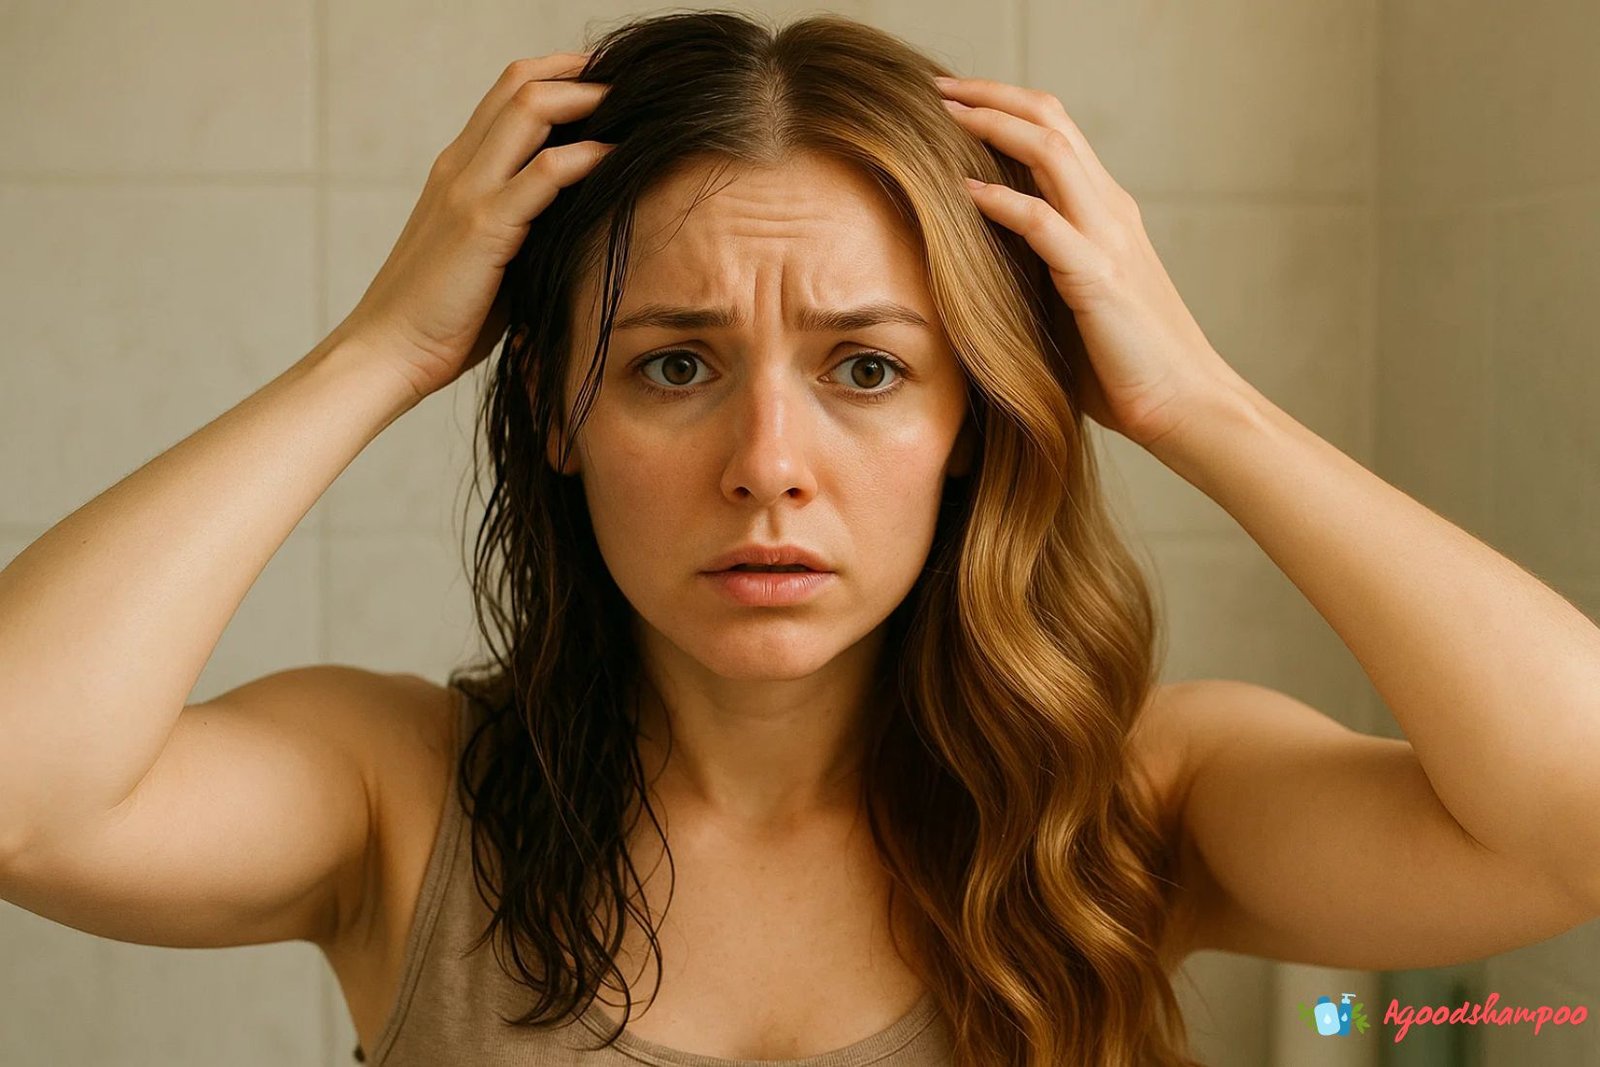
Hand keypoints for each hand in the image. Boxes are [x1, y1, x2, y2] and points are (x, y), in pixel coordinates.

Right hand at [332, 52, 614, 402]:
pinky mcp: (483, 226)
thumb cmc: (441, 316)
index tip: (605, 84)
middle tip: (630, 79)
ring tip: (633, 104)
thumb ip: (523, 228)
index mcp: (457, 170)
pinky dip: (588, 156)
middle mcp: (459, 167)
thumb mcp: (486, 257)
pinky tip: (619, 158)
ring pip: (529, 108)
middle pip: (520, 84)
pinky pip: (544, 172)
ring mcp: (468, 191)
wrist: (387, 351)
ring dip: (588, 98)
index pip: (507, 95)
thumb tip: (580, 224)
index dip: (558, 77)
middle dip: (579, 72)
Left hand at [937, 74, 1246, 449]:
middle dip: (991, 95)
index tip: (953, 100)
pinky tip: (962, 192)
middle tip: (937, 86)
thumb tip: (975, 271)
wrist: (1186, 406)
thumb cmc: (1126, 368)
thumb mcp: (1073, 306)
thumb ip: (1037, 275)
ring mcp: (1108, 239)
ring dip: (993, 125)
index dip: (1005, 106)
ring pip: (1051, 151)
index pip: (1055, 133)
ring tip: (944, 113)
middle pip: (1051, 121)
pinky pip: (1044, 224)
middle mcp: (1110, 211)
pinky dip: (1002, 201)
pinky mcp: (1099, 278)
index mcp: (1106, 213)